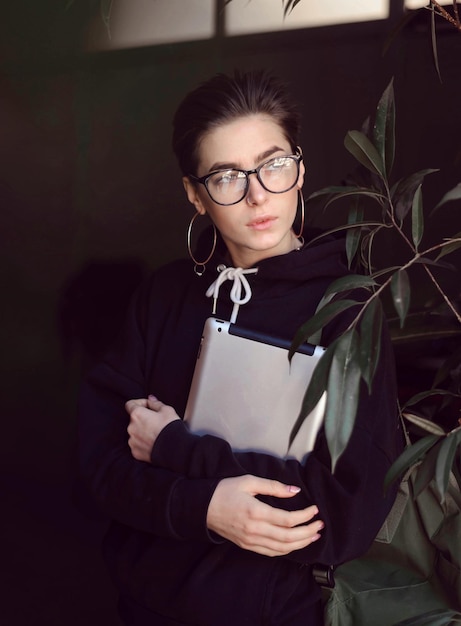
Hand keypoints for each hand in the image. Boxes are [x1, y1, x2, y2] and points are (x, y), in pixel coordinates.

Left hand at [126, 395, 179, 461]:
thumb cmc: (171, 429)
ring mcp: (132, 441)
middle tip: (156, 421)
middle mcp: (131, 427)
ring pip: (135, 432)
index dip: (139, 403)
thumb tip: (150, 399)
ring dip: (143, 431)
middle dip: (143, 419)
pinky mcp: (135, 452)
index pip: (130, 404)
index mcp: (137, 415)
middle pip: (134, 419)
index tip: (147, 406)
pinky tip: (154, 442)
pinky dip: (143, 443)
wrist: (175, 449)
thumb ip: (155, 403)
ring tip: (156, 433)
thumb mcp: (167, 410)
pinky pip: (137, 444)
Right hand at [207, 475, 323, 556]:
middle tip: (320, 526)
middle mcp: (254, 529)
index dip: (305, 516)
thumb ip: (273, 486)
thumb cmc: (225, 490)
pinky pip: (271, 553)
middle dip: (308, 532)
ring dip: (301, 544)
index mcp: (256, 511)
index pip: (288, 519)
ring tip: (313, 536)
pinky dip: (286, 550)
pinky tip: (295, 544)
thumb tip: (295, 491)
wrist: (202, 508)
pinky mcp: (247, 546)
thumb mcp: (248, 481)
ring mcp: (251, 541)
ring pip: (282, 548)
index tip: (315, 510)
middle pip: (288, 537)